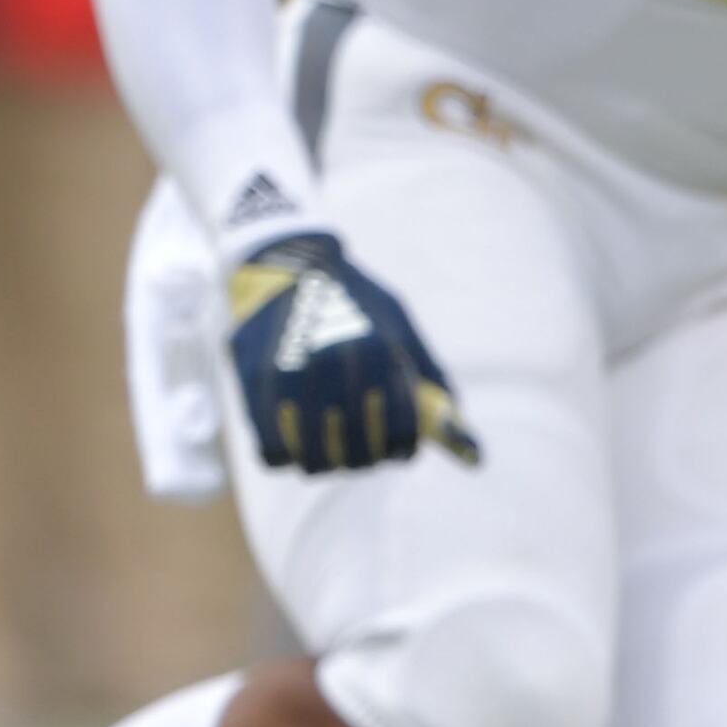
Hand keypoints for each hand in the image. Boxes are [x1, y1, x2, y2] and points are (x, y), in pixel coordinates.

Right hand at [227, 230, 480, 473]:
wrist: (284, 262)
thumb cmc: (353, 301)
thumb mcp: (399, 325)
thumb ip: (432, 384)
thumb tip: (474, 455)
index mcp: (376, 351)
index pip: (398, 434)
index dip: (399, 449)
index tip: (394, 447)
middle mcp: (333, 365)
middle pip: (357, 453)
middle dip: (363, 459)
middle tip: (358, 449)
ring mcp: (288, 376)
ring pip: (314, 460)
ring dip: (325, 464)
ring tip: (325, 451)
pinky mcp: (252, 383)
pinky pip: (272, 451)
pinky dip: (284, 457)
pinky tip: (291, 444)